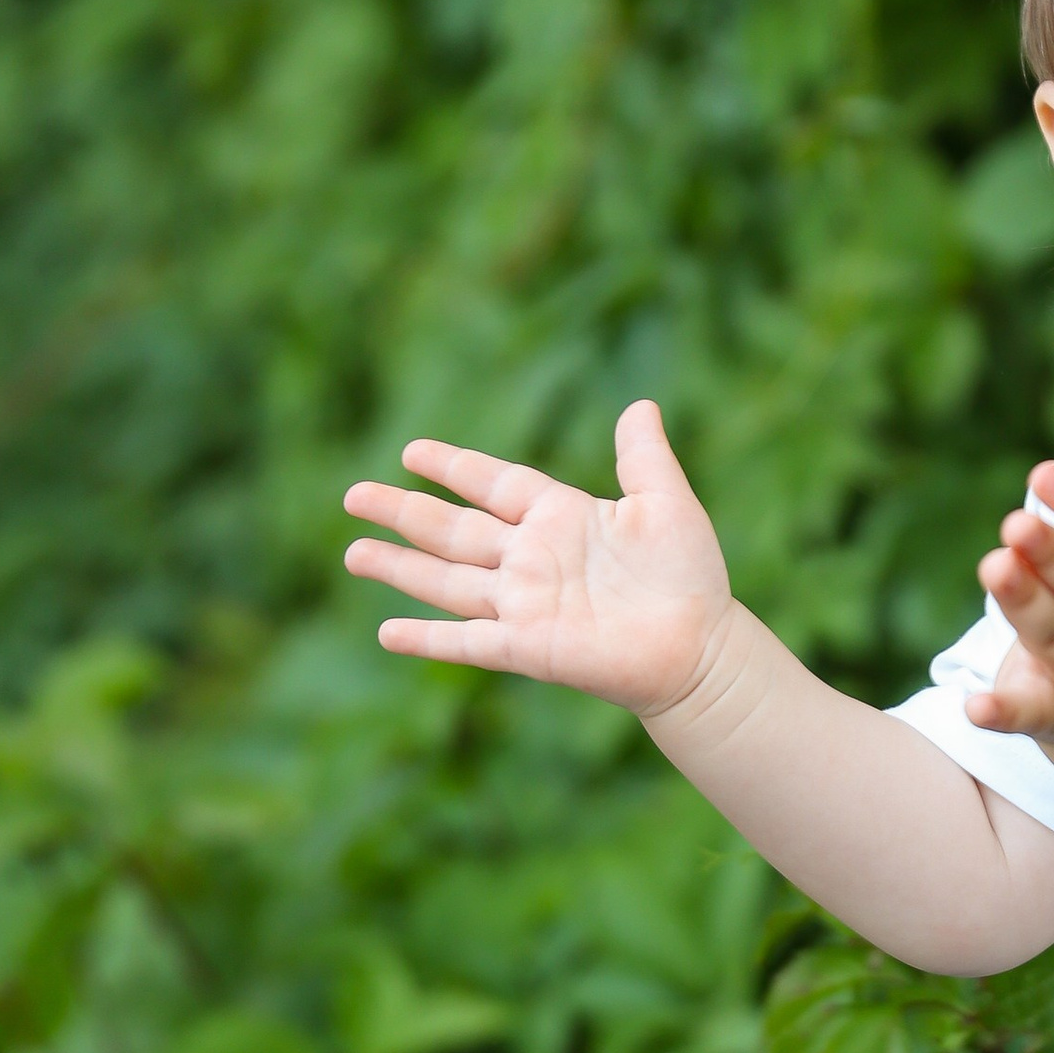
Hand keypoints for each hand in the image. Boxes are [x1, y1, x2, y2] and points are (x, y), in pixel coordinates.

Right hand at [344, 401, 731, 717]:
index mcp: (560, 517)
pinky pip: (467, 641)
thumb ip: (644, 457)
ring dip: (400, 568)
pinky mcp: (527, 647)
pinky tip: (387, 633)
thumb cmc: (688, 576)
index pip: (495, 485)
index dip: (455, 468)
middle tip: (353, 494)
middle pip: (455, 530)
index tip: (411, 451)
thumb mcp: (667, 504)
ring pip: (448, 581)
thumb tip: (640, 404)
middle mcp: (532, 558)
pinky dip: (427, 638)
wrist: (700, 647)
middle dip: (404, 512)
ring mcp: (525, 604)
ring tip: (353, 553)